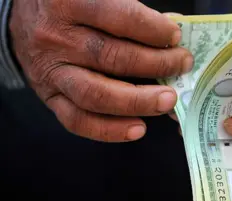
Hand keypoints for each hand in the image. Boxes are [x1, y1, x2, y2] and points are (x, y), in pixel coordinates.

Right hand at [9, 0, 193, 141]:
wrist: (23, 21)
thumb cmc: (69, 6)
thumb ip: (129, 11)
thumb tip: (171, 32)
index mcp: (69, 4)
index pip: (119, 18)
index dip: (152, 29)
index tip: (175, 37)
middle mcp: (58, 39)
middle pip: (113, 58)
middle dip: (156, 64)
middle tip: (182, 65)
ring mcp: (52, 73)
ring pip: (97, 94)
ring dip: (138, 101)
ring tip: (168, 101)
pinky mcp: (50, 98)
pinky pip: (78, 120)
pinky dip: (110, 130)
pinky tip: (138, 128)